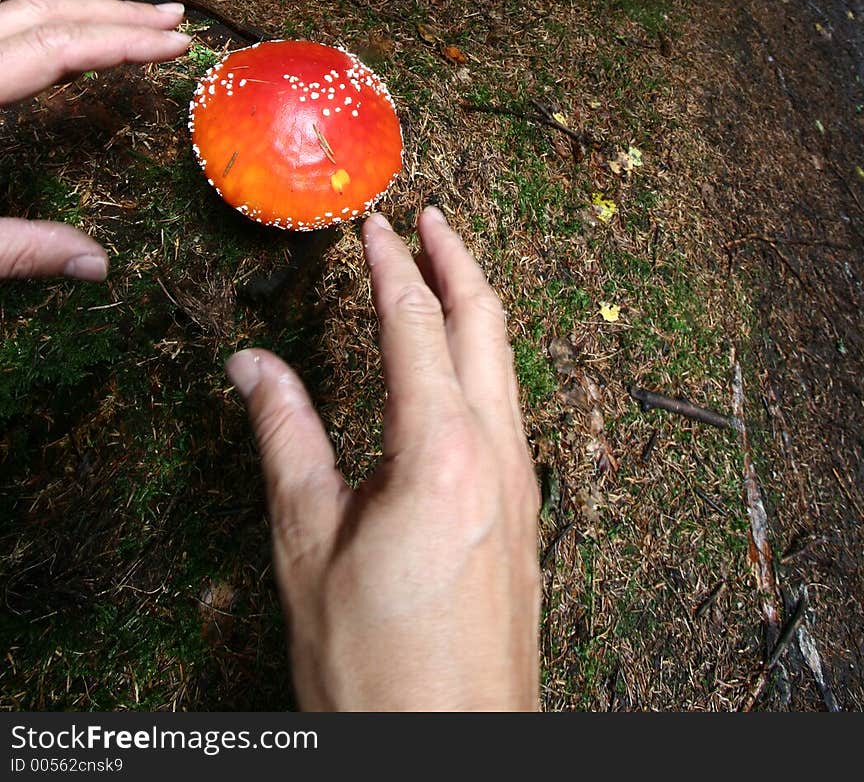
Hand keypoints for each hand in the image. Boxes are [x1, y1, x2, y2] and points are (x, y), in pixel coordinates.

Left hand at [0, 0, 190, 280]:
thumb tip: (96, 264)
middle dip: (115, 13)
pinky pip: (8, 30)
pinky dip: (53, 30)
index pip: (56, 48)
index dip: (123, 42)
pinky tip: (78, 48)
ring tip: (141, 24)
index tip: (178, 45)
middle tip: (174, 21)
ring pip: (21, 12)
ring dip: (85, 14)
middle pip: (45, 13)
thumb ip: (20, 249)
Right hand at [227, 206, 540, 711]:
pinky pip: (512, 408)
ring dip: (477, 307)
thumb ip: (285, 439)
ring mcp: (521, 485)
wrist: (455, 748)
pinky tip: (462, 372)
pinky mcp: (526, 516)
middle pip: (486, 324)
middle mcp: (497, 454)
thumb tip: (253, 365)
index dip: (390, 266)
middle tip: (429, 219)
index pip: (414, 325)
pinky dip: (487, 360)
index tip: (372, 226)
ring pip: (508, 363)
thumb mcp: (308, 547)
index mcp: (441, 451)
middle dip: (458, 260)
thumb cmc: (376, 667)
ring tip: (447, 275)